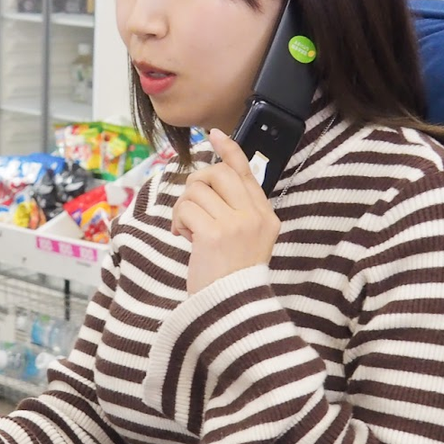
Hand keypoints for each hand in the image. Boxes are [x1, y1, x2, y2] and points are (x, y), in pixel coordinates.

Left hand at [170, 128, 279, 294]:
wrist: (231, 308)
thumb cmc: (232, 276)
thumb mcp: (247, 239)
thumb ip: (236, 209)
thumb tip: (210, 177)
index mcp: (265, 215)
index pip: (245, 172)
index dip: (228, 150)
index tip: (214, 135)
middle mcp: (255, 216)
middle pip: (217, 173)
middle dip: (196, 184)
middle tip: (191, 206)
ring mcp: (236, 223)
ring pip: (197, 190)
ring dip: (184, 208)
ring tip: (188, 230)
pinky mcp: (214, 233)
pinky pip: (186, 209)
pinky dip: (178, 222)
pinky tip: (184, 238)